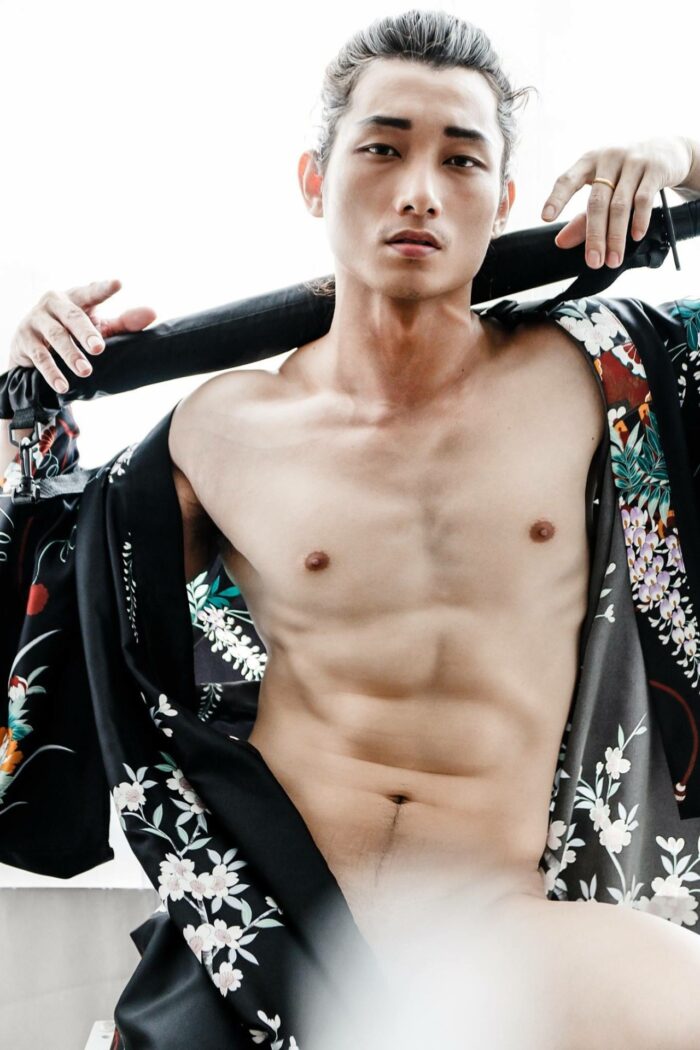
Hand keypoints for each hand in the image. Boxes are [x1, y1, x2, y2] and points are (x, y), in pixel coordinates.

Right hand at [7, 278, 156, 392]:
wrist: (31, 346)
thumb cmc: (72, 332)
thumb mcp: (98, 326)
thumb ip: (124, 322)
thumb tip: (153, 313)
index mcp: (75, 297)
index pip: (91, 292)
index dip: (103, 288)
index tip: (118, 284)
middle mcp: (53, 303)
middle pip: (73, 317)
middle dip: (86, 333)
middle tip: (99, 348)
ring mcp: (36, 320)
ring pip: (55, 337)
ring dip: (70, 355)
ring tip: (86, 371)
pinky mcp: (25, 340)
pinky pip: (40, 357)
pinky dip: (52, 372)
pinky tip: (63, 385)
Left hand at [540, 136, 693, 268]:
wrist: (666, 150)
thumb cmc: (625, 174)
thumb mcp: (603, 189)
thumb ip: (582, 217)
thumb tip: (560, 242)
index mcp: (588, 162)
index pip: (567, 180)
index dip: (557, 198)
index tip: (545, 218)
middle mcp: (608, 159)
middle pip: (596, 202)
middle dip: (594, 236)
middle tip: (593, 262)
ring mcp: (633, 161)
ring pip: (620, 205)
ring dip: (616, 236)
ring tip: (613, 259)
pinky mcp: (655, 169)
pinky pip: (643, 199)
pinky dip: (639, 220)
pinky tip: (636, 237)